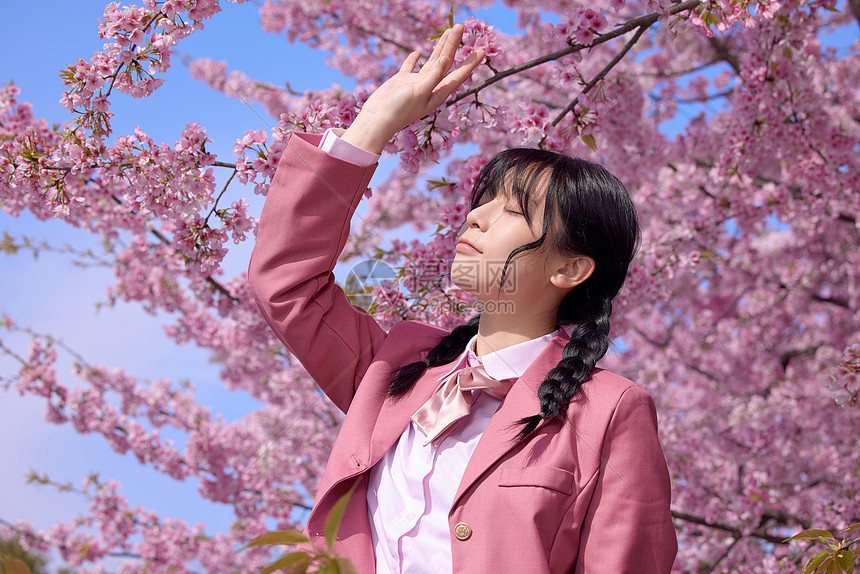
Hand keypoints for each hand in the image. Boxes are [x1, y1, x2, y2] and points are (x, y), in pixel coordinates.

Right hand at [342, 23, 484, 153]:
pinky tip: (418, 52)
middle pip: (446, 62)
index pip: (458, 75)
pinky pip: (410, 66)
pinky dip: (415, 58)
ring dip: (441, 46)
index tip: (482, 51)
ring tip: (449, 31)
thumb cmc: (399, 110)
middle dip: (455, 45)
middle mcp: (430, 87)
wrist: (377, 119)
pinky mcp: (402, 80)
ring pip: (432, 60)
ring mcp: (416, 83)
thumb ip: (433, 75)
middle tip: (462, 27)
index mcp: (438, 93)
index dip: (470, 63)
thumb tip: (447, 58)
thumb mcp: (420, 92)